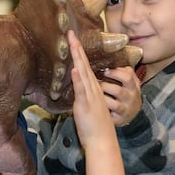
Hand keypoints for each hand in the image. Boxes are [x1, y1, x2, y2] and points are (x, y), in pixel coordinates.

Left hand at [69, 30, 116, 149]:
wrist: (103, 141)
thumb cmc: (95, 126)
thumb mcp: (88, 107)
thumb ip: (84, 96)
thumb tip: (79, 88)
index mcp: (92, 88)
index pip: (84, 66)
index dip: (78, 52)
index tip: (72, 38)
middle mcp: (93, 89)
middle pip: (84, 64)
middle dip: (77, 48)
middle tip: (70, 32)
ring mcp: (90, 95)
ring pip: (83, 72)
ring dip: (78, 57)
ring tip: (73, 43)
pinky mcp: (85, 104)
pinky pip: (82, 90)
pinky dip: (78, 78)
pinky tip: (75, 68)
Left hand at [99, 67, 142, 126]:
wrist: (131, 112)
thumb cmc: (126, 93)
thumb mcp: (129, 82)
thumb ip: (123, 72)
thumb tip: (112, 61)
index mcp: (134, 86)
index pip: (128, 77)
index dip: (115, 73)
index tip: (105, 71)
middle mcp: (131, 98)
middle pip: (118, 91)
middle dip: (105, 86)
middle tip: (96, 84)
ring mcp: (125, 109)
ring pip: (112, 103)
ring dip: (102, 98)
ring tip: (95, 94)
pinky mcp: (119, 119)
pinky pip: (109, 114)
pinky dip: (103, 108)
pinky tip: (97, 104)